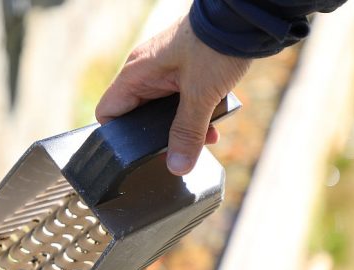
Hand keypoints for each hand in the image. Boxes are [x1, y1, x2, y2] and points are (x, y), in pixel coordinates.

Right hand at [96, 16, 250, 174]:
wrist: (245, 17)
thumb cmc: (215, 45)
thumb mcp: (200, 96)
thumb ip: (186, 134)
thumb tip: (176, 167)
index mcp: (136, 74)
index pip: (108, 113)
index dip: (117, 137)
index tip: (138, 154)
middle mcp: (146, 72)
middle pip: (139, 116)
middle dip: (161, 137)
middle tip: (181, 149)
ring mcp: (166, 69)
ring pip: (164, 110)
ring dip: (184, 127)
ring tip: (205, 138)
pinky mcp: (186, 69)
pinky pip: (182, 99)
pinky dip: (196, 113)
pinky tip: (214, 123)